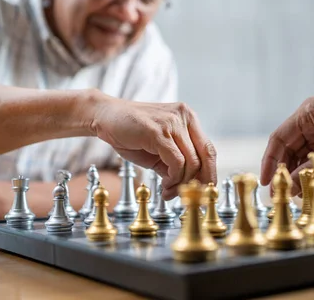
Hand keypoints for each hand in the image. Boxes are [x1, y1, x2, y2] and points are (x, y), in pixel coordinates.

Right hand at [93, 98, 216, 199]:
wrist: (104, 117)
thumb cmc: (130, 133)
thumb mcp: (158, 149)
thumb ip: (175, 162)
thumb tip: (188, 185)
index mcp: (188, 119)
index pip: (208, 150)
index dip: (209, 173)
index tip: (202, 191)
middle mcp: (184, 117)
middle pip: (205, 156)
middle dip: (198, 181)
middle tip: (185, 196)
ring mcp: (172, 123)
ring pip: (191, 162)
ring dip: (181, 183)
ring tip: (168, 191)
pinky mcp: (158, 132)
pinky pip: (176, 162)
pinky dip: (173, 178)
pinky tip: (164, 184)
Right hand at [260, 97, 313, 195]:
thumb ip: (312, 168)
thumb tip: (291, 185)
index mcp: (307, 112)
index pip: (279, 138)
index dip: (270, 160)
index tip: (266, 179)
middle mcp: (311, 120)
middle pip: (288, 148)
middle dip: (284, 169)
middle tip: (278, 191)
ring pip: (300, 155)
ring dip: (296, 173)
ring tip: (292, 192)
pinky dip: (309, 171)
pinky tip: (305, 186)